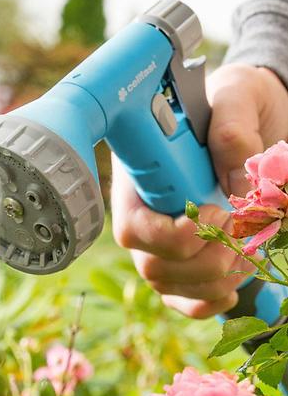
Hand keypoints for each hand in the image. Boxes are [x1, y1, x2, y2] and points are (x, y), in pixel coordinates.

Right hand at [111, 63, 287, 317]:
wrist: (262, 116)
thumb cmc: (239, 101)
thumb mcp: (237, 93)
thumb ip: (232, 126)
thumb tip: (239, 187)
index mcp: (142, 177)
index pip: (133, 226)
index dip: (173, 236)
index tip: (217, 211)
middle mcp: (147, 214)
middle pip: (152, 266)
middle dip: (205, 261)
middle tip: (242, 232)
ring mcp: (165, 242)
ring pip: (169, 286)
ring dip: (217, 279)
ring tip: (249, 247)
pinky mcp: (189, 260)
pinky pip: (184, 301)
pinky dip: (209, 302)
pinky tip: (232, 288)